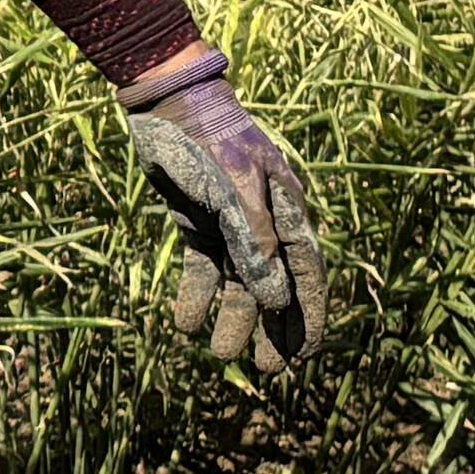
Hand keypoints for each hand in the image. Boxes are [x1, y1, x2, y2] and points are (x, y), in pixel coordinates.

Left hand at [121, 47, 328, 377]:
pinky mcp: (200, 221)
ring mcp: (232, 222)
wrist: (167, 101)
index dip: (307, 317)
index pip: (306, 274)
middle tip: (267, 372)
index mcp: (287, 209)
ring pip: (239, 282)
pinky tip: (185, 323)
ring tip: (222, 356)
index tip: (304, 358)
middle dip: (273, 329)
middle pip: (276, 286)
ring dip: (233, 318)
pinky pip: (204, 267)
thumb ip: (254, 241)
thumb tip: (274, 299)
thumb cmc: (207, 138)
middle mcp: (266, 220)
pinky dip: (197, 295)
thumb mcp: (232, 187)